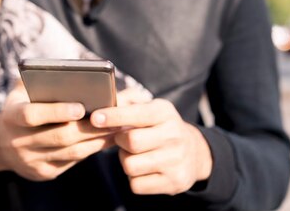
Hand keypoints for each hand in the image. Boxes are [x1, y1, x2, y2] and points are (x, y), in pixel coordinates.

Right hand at [0, 83, 115, 180]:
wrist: (0, 146)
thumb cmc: (19, 109)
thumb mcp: (19, 94)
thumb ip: (36, 80)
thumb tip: (64, 70)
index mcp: (11, 118)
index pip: (32, 115)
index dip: (57, 111)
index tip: (80, 107)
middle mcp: (19, 142)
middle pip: (58, 137)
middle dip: (88, 128)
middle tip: (112, 117)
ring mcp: (31, 161)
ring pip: (70, 152)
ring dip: (96, 140)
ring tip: (116, 127)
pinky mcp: (44, 173)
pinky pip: (72, 162)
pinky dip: (90, 150)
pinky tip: (105, 139)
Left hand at [91, 93, 212, 194]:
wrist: (194, 152)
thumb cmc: (160, 127)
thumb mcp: (151, 109)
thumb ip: (127, 103)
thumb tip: (102, 106)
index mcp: (165, 113)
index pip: (137, 114)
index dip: (114, 116)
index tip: (95, 118)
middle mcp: (174, 135)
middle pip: (131, 141)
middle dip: (120, 141)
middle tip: (123, 139)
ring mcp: (176, 161)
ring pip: (130, 165)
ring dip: (125, 160)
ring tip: (135, 154)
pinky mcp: (174, 182)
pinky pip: (136, 184)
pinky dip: (133, 178)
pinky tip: (144, 169)